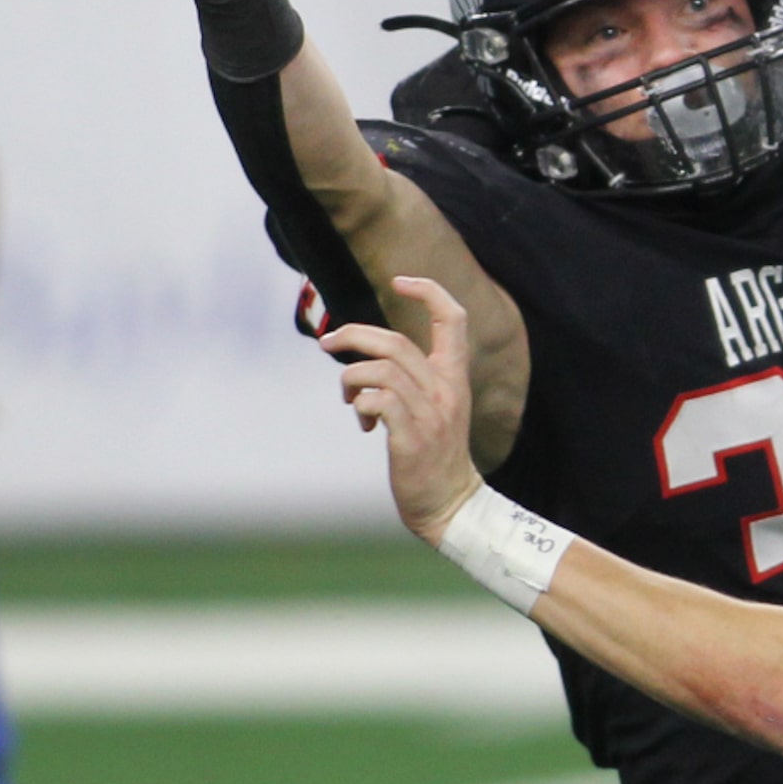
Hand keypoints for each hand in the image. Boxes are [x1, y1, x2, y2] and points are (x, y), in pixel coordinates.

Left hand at [322, 277, 483, 546]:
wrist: (450, 502)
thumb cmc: (435, 454)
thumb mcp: (437, 407)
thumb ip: (415, 380)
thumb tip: (369, 359)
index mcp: (455, 376)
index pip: (453, 318)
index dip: (429, 291)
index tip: (400, 281)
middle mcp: (445, 389)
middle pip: (397, 341)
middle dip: (354, 334)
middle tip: (327, 342)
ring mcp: (430, 413)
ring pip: (381, 370)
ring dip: (351, 378)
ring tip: (349, 399)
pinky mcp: (411, 438)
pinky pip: (378, 401)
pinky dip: (360, 403)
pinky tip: (362, 422)